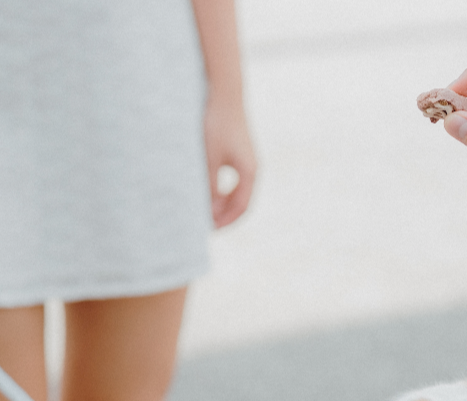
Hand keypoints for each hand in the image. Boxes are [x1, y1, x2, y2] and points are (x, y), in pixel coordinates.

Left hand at [203, 93, 256, 228]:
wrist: (224, 91)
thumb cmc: (216, 124)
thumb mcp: (209, 159)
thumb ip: (209, 186)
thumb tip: (206, 210)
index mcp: (249, 173)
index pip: (241, 208)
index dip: (225, 222)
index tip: (209, 230)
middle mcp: (251, 169)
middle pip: (240, 203)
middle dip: (223, 216)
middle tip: (204, 224)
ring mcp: (246, 160)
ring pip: (236, 192)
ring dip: (221, 203)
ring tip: (203, 210)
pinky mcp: (238, 152)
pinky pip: (232, 180)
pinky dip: (221, 190)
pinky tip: (206, 190)